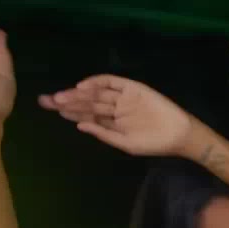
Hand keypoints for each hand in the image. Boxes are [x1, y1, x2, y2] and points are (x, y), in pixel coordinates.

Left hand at [38, 75, 191, 156]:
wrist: (180, 134)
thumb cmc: (155, 144)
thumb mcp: (126, 144)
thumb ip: (104, 134)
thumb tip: (80, 126)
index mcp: (112, 123)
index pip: (87, 115)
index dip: (70, 112)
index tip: (52, 110)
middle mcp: (115, 108)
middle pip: (87, 102)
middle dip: (68, 101)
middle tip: (48, 101)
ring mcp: (123, 97)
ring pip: (96, 92)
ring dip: (79, 94)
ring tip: (61, 97)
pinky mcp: (132, 88)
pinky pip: (111, 82)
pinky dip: (96, 82)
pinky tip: (83, 87)